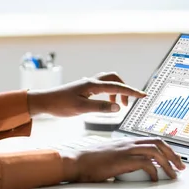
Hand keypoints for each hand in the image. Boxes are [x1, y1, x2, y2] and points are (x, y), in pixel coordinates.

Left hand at [27, 72, 145, 116]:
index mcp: (92, 85)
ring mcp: (87, 84)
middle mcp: (91, 82)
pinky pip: (102, 87)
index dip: (132, 92)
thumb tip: (118, 108)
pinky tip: (105, 104)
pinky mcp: (84, 88)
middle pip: (114, 79)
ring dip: (116, 92)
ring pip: (108, 82)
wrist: (45, 101)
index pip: (117, 87)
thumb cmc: (60, 105)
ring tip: (117, 106)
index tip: (144, 96)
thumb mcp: (81, 109)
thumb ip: (100, 108)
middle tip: (128, 104)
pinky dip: (108, 94)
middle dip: (125, 89)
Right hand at [60, 137, 185, 182]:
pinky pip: (144, 163)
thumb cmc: (90, 161)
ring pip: (155, 151)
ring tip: (173, 173)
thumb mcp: (112, 156)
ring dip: (168, 162)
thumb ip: (125, 158)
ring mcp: (126, 150)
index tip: (174, 158)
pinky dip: (153, 170)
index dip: (167, 148)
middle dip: (173, 154)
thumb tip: (138, 168)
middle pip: (158, 143)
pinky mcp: (122, 159)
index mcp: (127, 141)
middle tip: (181, 166)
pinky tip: (154, 178)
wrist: (77, 161)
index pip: (153, 140)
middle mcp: (128, 143)